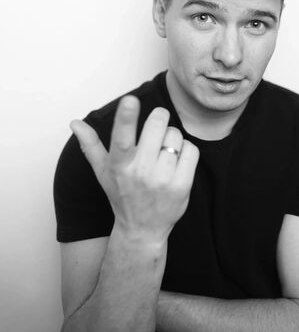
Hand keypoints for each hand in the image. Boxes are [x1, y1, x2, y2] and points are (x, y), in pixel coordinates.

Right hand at [70, 95, 199, 244]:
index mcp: (119, 165)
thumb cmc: (122, 195)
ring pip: (175, 135)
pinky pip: (191, 150)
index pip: (122, 137)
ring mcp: (162, 180)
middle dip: (159, 119)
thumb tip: (74, 122)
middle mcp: (140, 172)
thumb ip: (91, 145)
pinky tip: (177, 162)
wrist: (142, 230)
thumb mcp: (103, 172)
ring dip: (172, 138)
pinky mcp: (182, 186)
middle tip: (155, 128)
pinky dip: (186, 150)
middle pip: (158, 124)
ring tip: (164, 152)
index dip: (126, 117)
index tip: (130, 100)